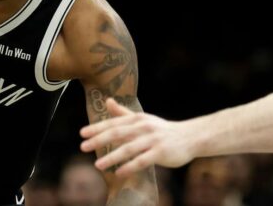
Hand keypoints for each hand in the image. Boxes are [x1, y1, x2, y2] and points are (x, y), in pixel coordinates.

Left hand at [79, 98, 195, 176]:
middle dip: (99, 140)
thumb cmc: (162, 130)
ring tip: (98, 165)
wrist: (190, 137)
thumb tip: (107, 101)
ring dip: (112, 157)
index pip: (114, 123)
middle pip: (118, 133)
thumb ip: (124, 113)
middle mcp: (144, 128)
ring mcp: (153, 140)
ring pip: (129, 148)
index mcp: (138, 119)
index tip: (82, 134)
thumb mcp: (143, 119)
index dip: (98, 128)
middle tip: (83, 147)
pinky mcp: (161, 153)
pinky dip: (130, 166)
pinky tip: (119, 173)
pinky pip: (143, 160)